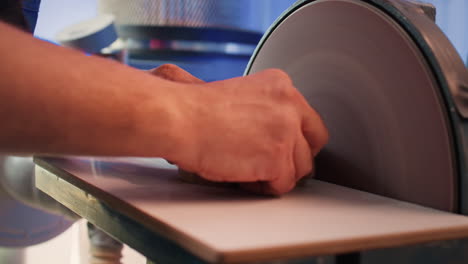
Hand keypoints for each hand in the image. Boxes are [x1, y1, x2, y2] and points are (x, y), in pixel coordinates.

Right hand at [148, 65, 328, 194]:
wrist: (179, 118)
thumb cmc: (194, 109)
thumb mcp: (239, 95)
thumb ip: (264, 110)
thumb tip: (268, 133)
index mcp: (280, 85)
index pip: (306, 118)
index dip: (293, 138)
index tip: (279, 147)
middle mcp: (290, 105)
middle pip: (313, 141)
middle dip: (296, 157)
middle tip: (274, 165)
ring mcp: (287, 132)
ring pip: (300, 167)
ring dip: (277, 174)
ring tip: (249, 171)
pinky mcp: (277, 158)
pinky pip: (283, 184)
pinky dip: (265, 187)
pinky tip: (244, 177)